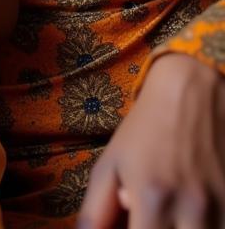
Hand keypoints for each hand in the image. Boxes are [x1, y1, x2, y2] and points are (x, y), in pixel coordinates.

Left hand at [78, 53, 224, 228]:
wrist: (194, 93)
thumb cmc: (146, 131)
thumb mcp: (110, 164)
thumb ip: (96, 211)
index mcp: (153, 198)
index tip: (132, 226)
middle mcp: (193, 210)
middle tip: (147, 220)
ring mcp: (224, 209)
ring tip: (170, 217)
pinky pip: (224, 228)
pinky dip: (209, 228)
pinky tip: (193, 219)